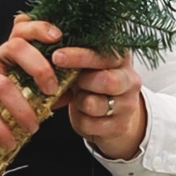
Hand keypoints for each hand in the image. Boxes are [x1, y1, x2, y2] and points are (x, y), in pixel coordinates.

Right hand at [0, 17, 61, 159]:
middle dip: (39, 66)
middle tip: (51, 90)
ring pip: (2, 85)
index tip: (58, 37)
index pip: (20, 32)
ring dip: (23, 109)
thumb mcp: (8, 90)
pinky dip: (1, 129)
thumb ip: (35, 89)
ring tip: (33, 128)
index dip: (39, 29)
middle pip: (14, 48)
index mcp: (4, 56)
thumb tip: (67, 94)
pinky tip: (10, 142)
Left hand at [53, 45, 145, 161]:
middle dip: (82, 82)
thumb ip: (73, 57)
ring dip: (79, 101)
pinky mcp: (120, 126)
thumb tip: (44, 50)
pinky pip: (89, 124)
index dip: (80, 56)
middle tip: (70, 81)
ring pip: (94, 104)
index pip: (104, 54)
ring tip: (79, 98)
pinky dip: (79, 119)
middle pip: (107, 81)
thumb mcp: (86, 66)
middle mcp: (130, 80)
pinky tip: (83, 113)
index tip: (57, 57)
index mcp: (121, 58)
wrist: (113, 113)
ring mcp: (127, 105)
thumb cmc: (92, 82)